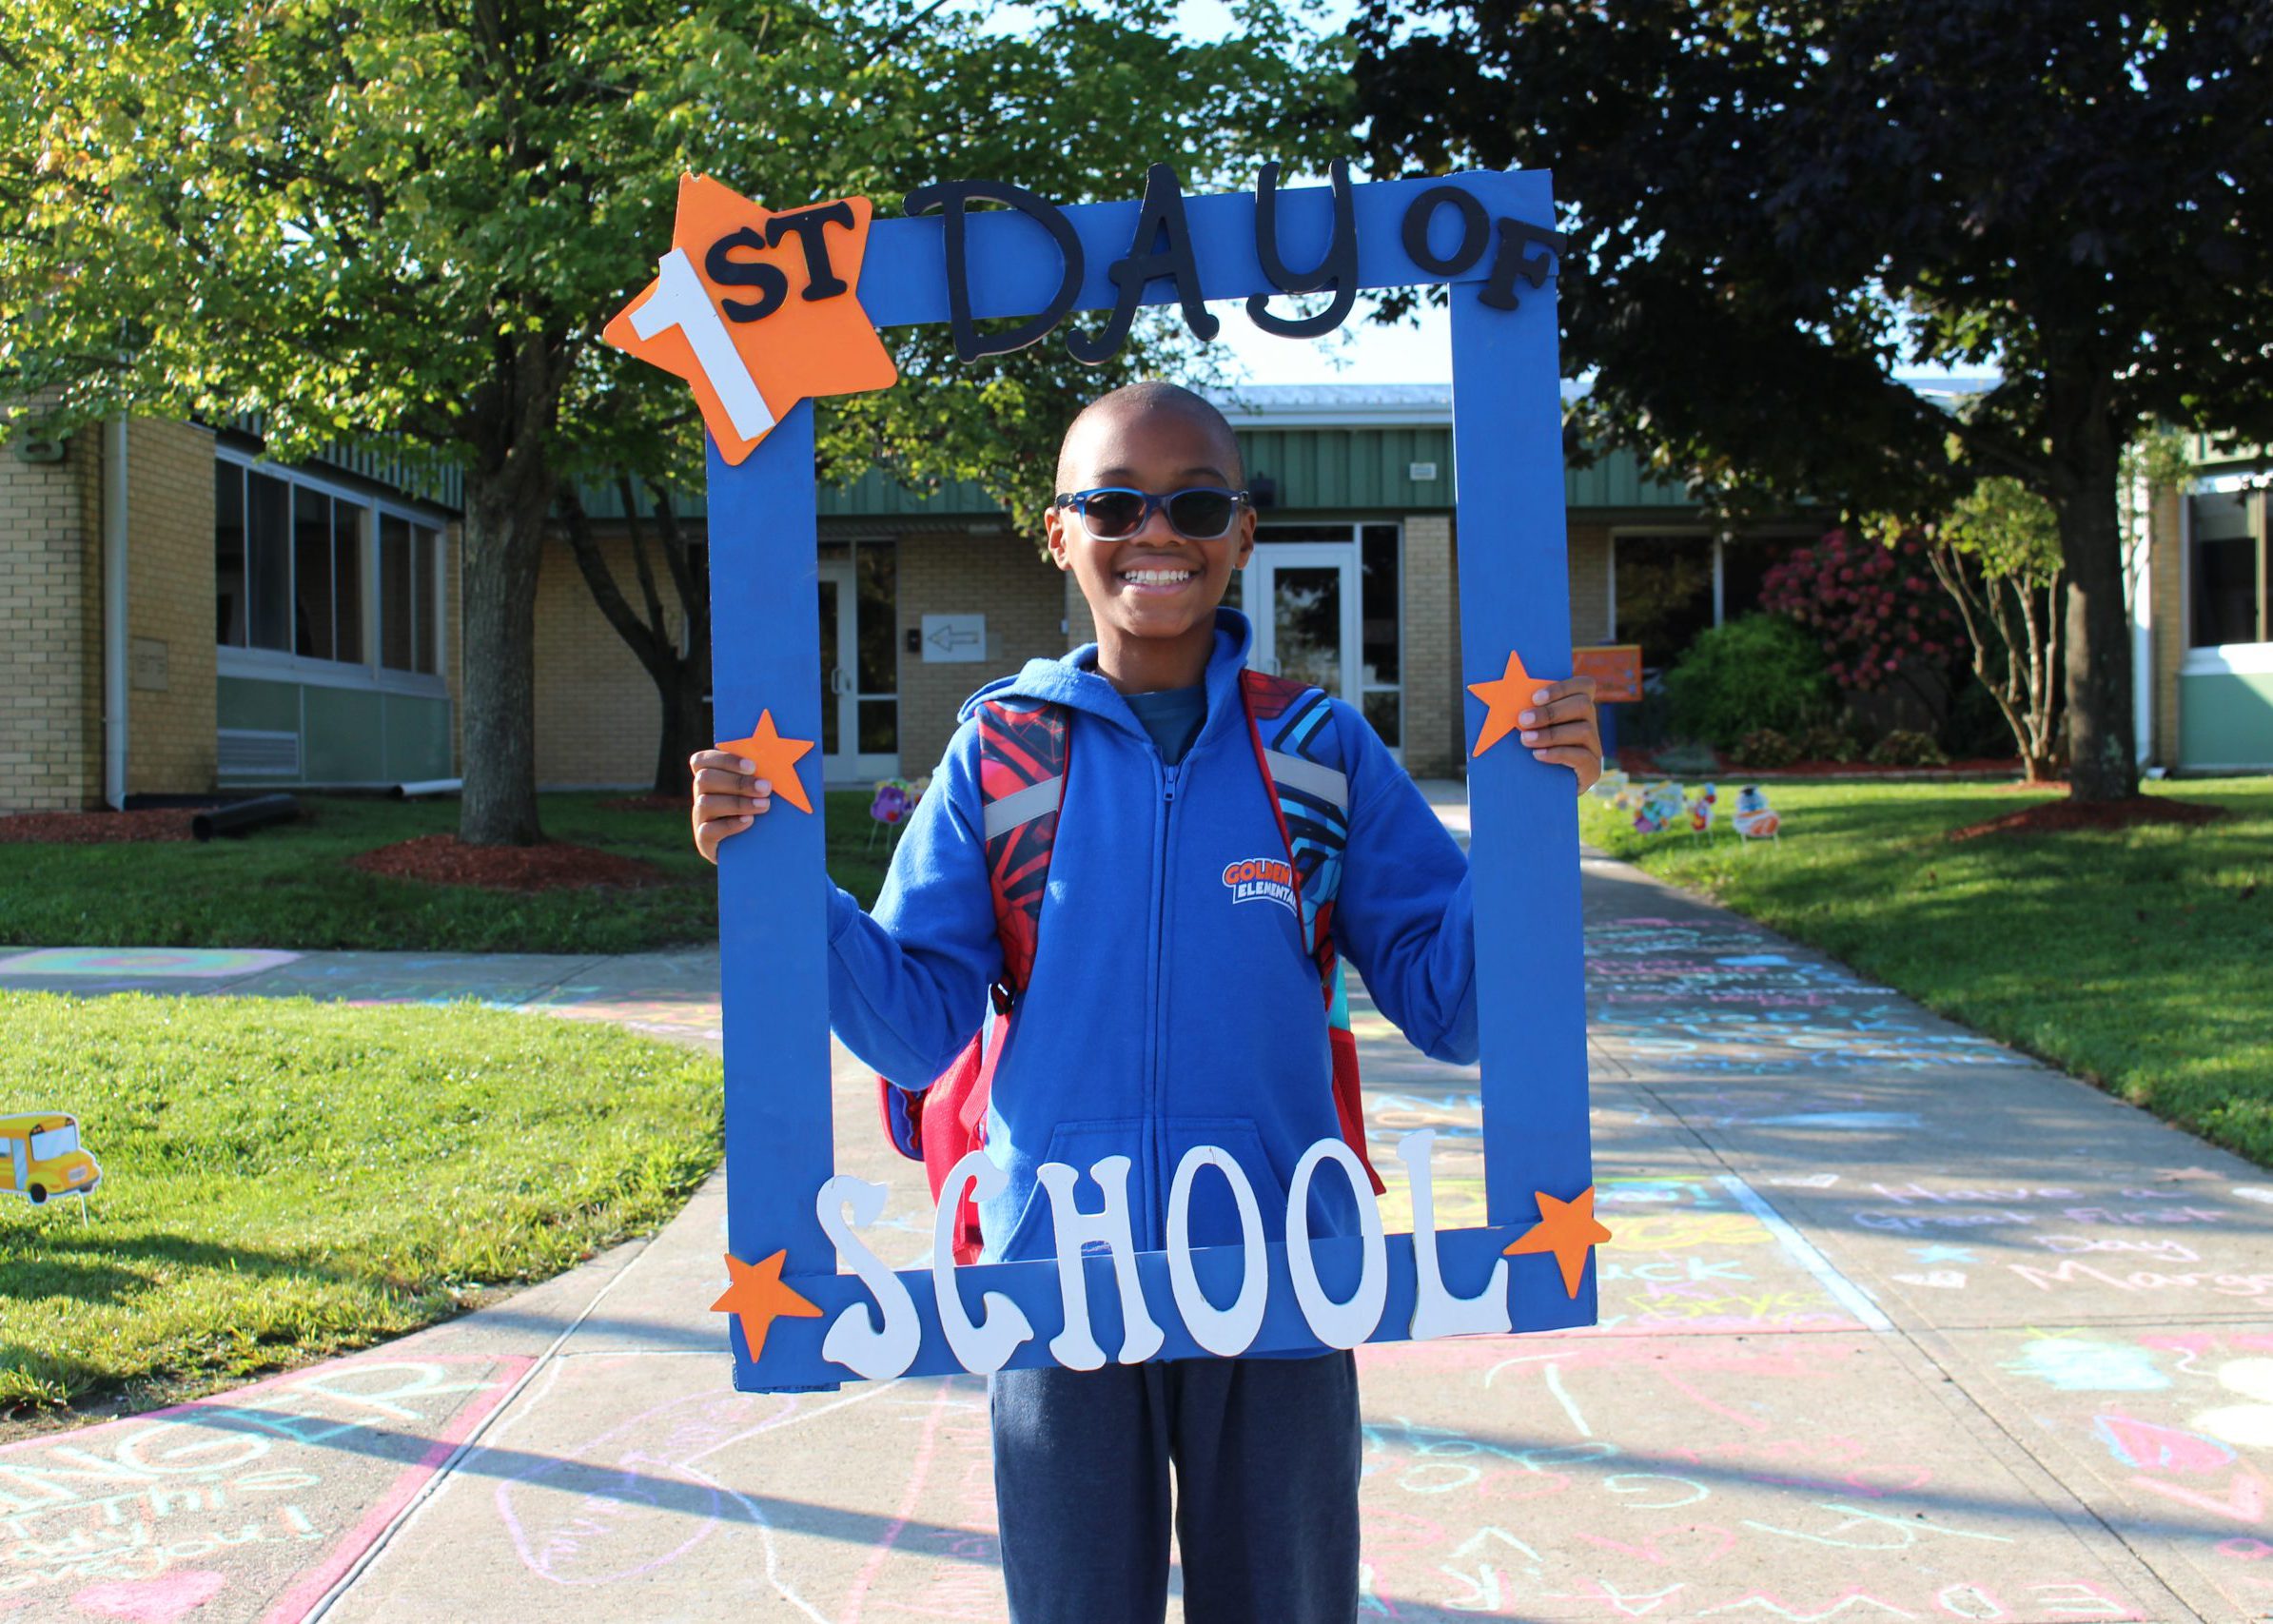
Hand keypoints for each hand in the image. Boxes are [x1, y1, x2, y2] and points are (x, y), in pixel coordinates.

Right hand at [689, 749, 773, 863]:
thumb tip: (773, 759)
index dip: (724, 760)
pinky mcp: (704, 839)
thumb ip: (757, 774)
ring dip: (738, 803)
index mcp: (710, 775)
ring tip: (764, 805)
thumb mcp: (757, 788)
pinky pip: (708, 830)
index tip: (752, 766)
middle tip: (766, 788)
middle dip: (737, 782)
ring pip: (705, 803)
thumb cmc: (759, 805)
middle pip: (704, 779)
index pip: (702, 760)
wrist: (755, 845)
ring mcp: (700, 817)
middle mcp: (700, 794)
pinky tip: (749, 821)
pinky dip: (730, 824)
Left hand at [1520, 675, 1603, 793]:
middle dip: (1551, 712)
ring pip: (1583, 731)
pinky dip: (1558, 754)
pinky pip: (1582, 757)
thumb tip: (1508, 695)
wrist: (1536, 790)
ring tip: (1526, 739)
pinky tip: (1538, 755)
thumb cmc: (1527, 751)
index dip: (1562, 687)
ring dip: (1551, 733)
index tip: (1535, 697)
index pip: (1584, 686)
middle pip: (1583, 705)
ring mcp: (1594, 748)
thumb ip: (1528, 712)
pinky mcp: (1592, 770)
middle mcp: (1591, 724)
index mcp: (1577, 708)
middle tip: (1523, 720)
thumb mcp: (1528, 728)